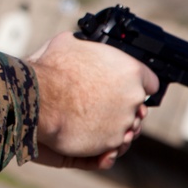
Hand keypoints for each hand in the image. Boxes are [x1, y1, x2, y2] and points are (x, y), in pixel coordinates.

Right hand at [27, 31, 158, 170]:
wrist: (36, 100)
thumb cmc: (49, 70)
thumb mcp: (68, 43)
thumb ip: (85, 48)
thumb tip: (80, 44)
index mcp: (129, 70)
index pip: (150, 81)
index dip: (136, 83)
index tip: (124, 86)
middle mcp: (132, 97)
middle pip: (138, 106)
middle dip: (123, 106)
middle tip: (101, 104)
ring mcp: (123, 122)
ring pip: (127, 127)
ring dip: (112, 125)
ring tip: (90, 121)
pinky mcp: (110, 143)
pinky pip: (113, 144)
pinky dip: (102, 141)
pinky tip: (86, 132)